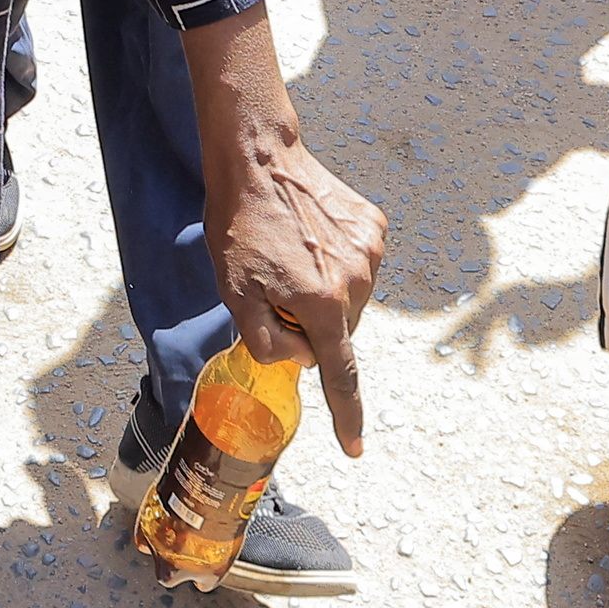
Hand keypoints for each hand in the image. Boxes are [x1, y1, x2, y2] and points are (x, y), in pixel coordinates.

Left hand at [209, 123, 389, 453]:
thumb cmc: (239, 227)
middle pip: (339, 329)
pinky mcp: (374, 227)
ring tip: (294, 253)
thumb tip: (300, 358)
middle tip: (278, 287)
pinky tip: (311, 235)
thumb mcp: (234, 294)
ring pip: (351, 297)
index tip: (354, 448)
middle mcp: (354, 282)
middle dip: (313, 323)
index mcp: (320, 304)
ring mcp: (369, 252)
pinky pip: (359, 265)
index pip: (339, 375)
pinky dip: (338, 262)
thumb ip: (267, 340)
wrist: (259, 159)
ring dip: (327, 290)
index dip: (347, 417)